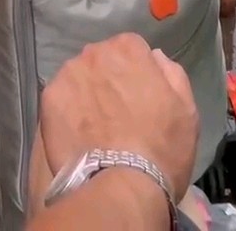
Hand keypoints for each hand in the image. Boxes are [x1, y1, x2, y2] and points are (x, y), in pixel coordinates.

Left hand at [36, 34, 198, 202]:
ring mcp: (68, 74)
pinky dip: (67, 112)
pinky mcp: (49, 98)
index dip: (136, 75)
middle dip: (108, 80)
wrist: (123, 186)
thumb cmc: (163, 148)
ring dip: (86, 94)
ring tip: (95, 127)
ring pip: (78, 78)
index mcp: (129, 48)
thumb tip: (153, 56)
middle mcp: (94, 52)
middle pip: (101, 60)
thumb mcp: (186, 109)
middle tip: (116, 114)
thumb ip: (170, 73)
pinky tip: (78, 134)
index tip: (138, 99)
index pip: (131, 50)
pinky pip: (60, 99)